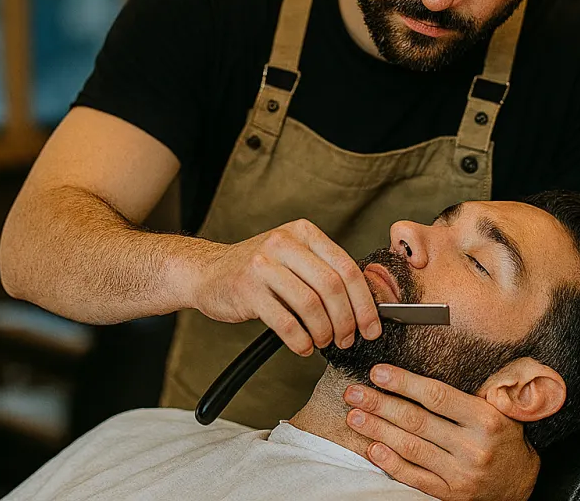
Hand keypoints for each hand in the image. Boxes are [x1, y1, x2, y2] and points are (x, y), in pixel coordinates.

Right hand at [188, 219, 382, 355]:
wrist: (207, 272)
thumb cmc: (258, 271)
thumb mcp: (292, 257)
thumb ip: (324, 271)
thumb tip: (365, 304)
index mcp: (303, 232)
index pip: (346, 267)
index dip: (364, 302)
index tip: (372, 327)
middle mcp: (284, 242)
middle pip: (332, 286)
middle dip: (346, 320)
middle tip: (347, 339)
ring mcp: (263, 264)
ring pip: (310, 305)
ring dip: (323, 332)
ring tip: (323, 342)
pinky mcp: (247, 289)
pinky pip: (284, 322)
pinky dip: (300, 341)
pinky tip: (303, 347)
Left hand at [344, 364, 538, 500]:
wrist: (521, 482)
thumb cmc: (503, 436)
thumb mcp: (500, 408)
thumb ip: (475, 388)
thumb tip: (442, 356)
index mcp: (485, 419)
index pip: (437, 396)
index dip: (404, 383)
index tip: (378, 372)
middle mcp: (473, 447)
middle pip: (417, 421)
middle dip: (380, 404)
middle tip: (353, 393)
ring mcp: (461, 474)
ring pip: (411, 448)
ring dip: (377, 430)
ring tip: (354, 416)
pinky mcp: (451, 495)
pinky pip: (415, 477)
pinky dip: (391, 463)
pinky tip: (372, 448)